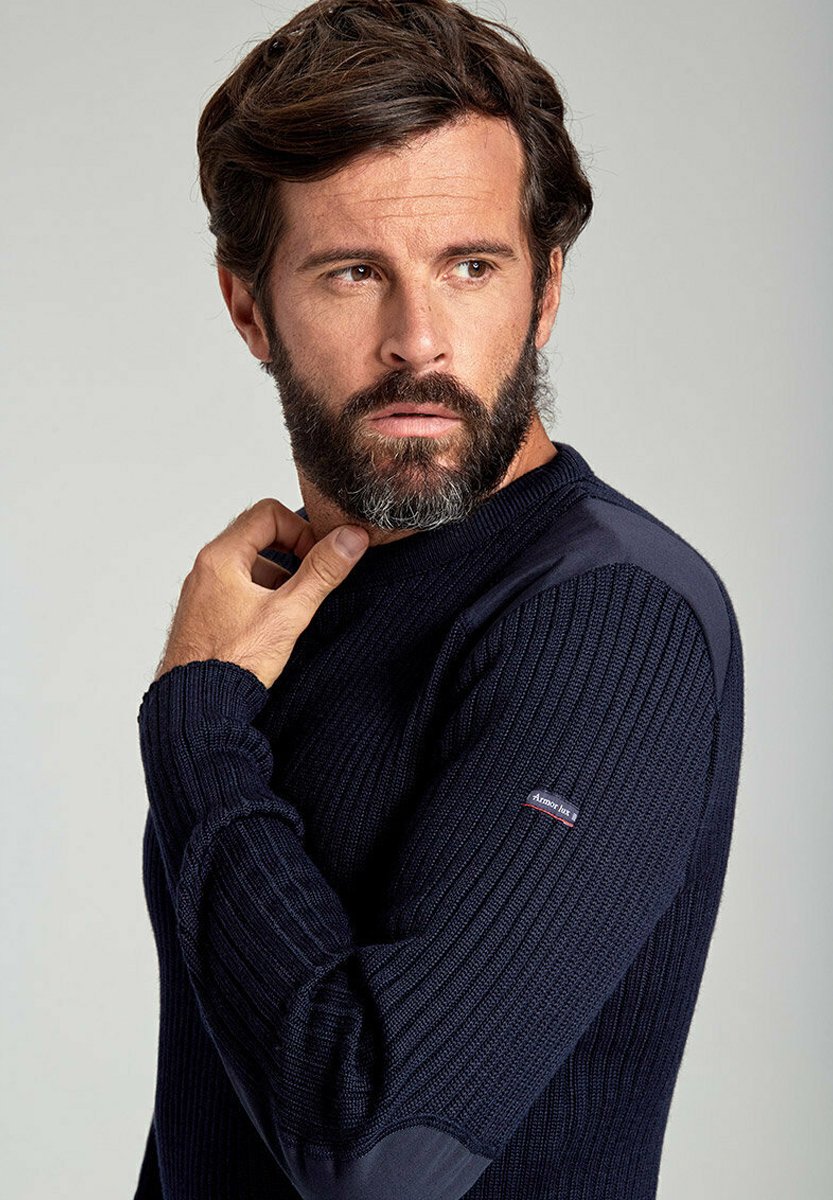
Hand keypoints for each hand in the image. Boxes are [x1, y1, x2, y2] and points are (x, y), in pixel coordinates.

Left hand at [153, 498, 368, 689]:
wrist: (198, 708)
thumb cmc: (234, 662)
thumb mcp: (289, 613)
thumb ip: (322, 572)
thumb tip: (350, 539)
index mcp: (220, 558)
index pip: (268, 513)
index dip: (302, 530)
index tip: (318, 558)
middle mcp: (205, 569)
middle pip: (258, 535)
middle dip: (292, 553)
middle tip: (310, 579)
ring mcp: (202, 592)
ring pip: (249, 565)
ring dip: (278, 577)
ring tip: (293, 609)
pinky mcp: (204, 615)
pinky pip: (237, 588)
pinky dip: (261, 596)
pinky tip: (273, 627)